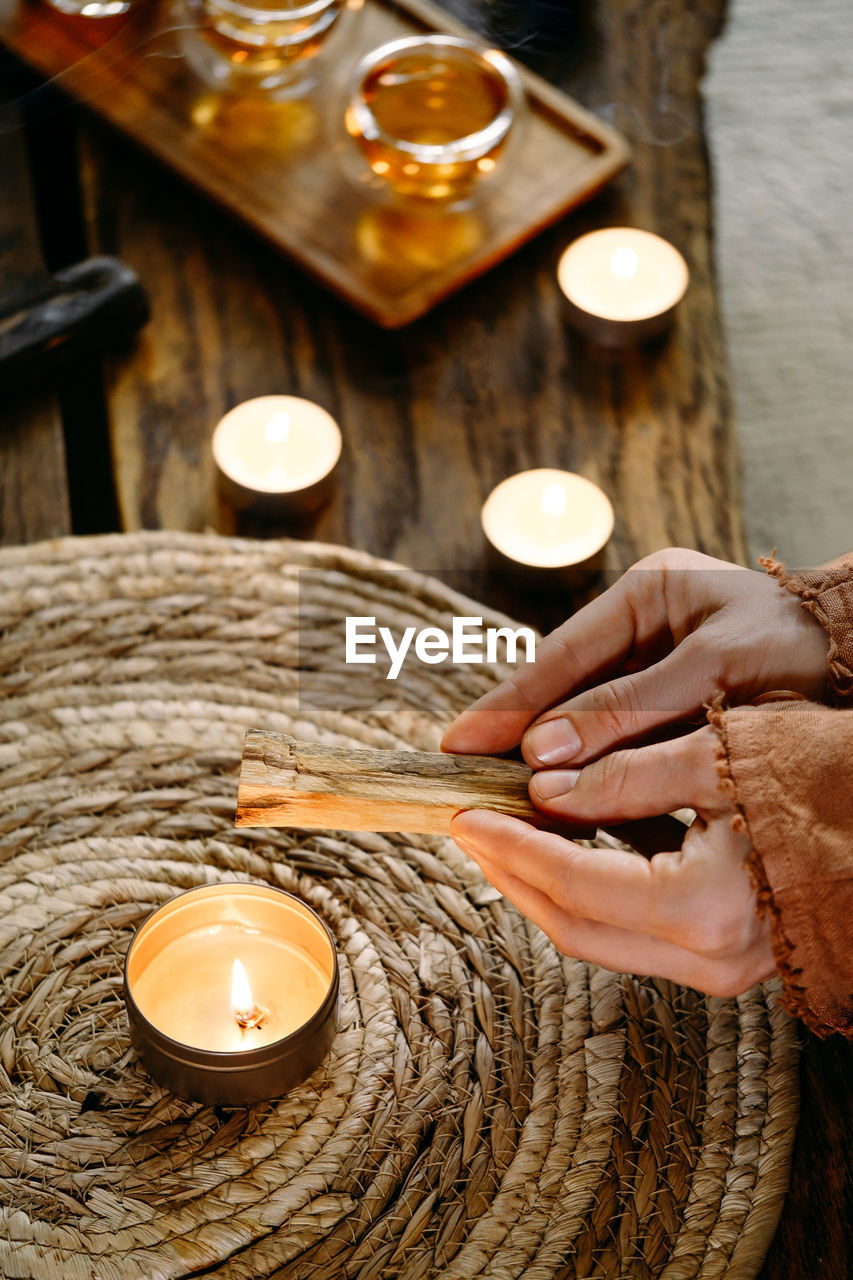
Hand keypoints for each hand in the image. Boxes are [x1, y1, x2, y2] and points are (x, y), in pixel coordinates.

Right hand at [442, 548, 827, 766]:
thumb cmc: (803, 649)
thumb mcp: (716, 671)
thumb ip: (629, 709)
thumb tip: (541, 754)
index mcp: (648, 591)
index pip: (560, 654)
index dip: (507, 704)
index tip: (459, 744)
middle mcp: (644, 625)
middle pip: (563, 686)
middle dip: (516, 732)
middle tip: (463, 775)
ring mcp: (658, 662)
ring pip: (586, 716)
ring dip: (551, 756)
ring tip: (499, 795)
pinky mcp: (676, 702)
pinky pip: (620, 738)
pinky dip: (594, 769)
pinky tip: (566, 800)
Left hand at [450, 726, 774, 995]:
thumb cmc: (829, 773)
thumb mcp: (722, 754)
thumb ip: (625, 776)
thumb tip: (543, 785)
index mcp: (704, 910)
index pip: (572, 881)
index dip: (511, 846)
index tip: (466, 811)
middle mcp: (711, 959)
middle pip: (574, 925)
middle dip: (513, 874)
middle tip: (470, 827)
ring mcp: (724, 969)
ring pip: (600, 936)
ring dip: (544, 886)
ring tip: (504, 833)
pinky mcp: (729, 957)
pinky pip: (634, 934)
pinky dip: (587, 892)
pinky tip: (566, 847)